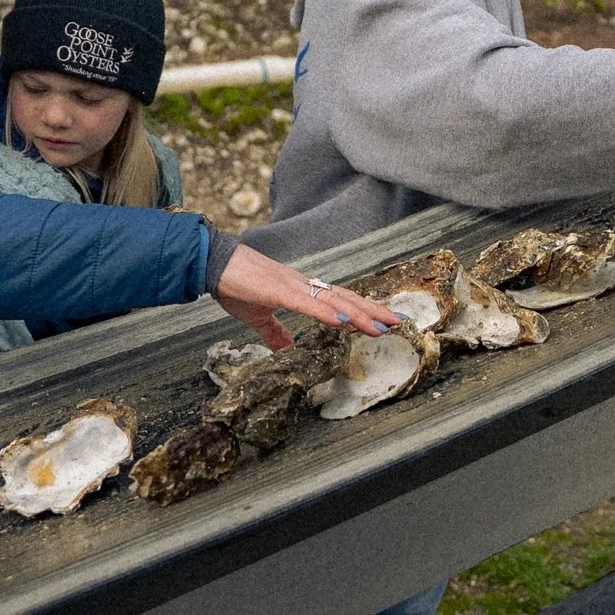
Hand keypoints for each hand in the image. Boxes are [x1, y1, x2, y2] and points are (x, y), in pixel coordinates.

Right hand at [212, 243, 401, 346]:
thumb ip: (275, 334)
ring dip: (360, 314)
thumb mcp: (258, 317)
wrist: (214, 263)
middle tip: (400, 321)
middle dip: (374, 311)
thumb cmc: (235, 286)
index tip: (384, 321)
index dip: (363, 310)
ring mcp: (294, 287)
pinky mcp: (280, 292)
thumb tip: (287, 351)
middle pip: (346, 298)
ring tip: (382, 325)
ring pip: (335, 301)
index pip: (339, 301)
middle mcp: (305, 286)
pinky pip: (309, 304)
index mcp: (301, 291)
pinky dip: (329, 313)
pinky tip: (347, 320)